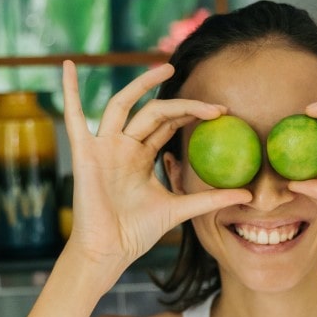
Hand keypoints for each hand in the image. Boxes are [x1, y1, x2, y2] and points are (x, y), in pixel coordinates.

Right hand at [60, 61, 250, 272]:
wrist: (110, 250)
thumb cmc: (137, 232)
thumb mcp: (180, 210)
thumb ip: (210, 199)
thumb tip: (249, 197)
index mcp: (142, 156)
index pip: (168, 124)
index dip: (192, 114)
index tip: (222, 112)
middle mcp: (123, 146)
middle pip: (153, 112)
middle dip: (183, 105)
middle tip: (212, 104)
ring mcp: (103, 146)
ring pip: (122, 105)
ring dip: (142, 84)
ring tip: (166, 68)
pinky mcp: (85, 152)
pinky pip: (74, 117)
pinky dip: (69, 91)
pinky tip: (67, 66)